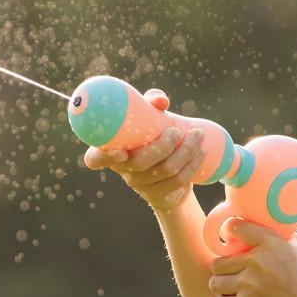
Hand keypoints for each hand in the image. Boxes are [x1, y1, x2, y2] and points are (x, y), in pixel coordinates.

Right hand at [81, 88, 202, 211]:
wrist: (168, 169)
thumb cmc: (151, 134)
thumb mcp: (148, 117)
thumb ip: (150, 103)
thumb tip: (161, 102)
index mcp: (109, 150)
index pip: (94, 160)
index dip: (104, 158)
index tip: (120, 151)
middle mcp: (122, 170)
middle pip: (139, 163)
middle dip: (161, 147)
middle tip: (177, 132)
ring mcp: (140, 185)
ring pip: (163, 171)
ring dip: (185, 152)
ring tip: (198, 135)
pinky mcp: (159, 195)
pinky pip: (178, 181)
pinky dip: (193, 164)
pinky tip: (202, 152)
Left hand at [208, 219, 296, 296]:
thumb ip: (282, 237)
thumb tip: (266, 228)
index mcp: (271, 243)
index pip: (236, 227)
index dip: (230, 232)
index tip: (231, 240)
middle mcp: (257, 261)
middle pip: (218, 262)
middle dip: (223, 269)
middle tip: (231, 274)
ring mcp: (249, 284)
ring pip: (215, 283)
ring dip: (220, 288)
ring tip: (230, 291)